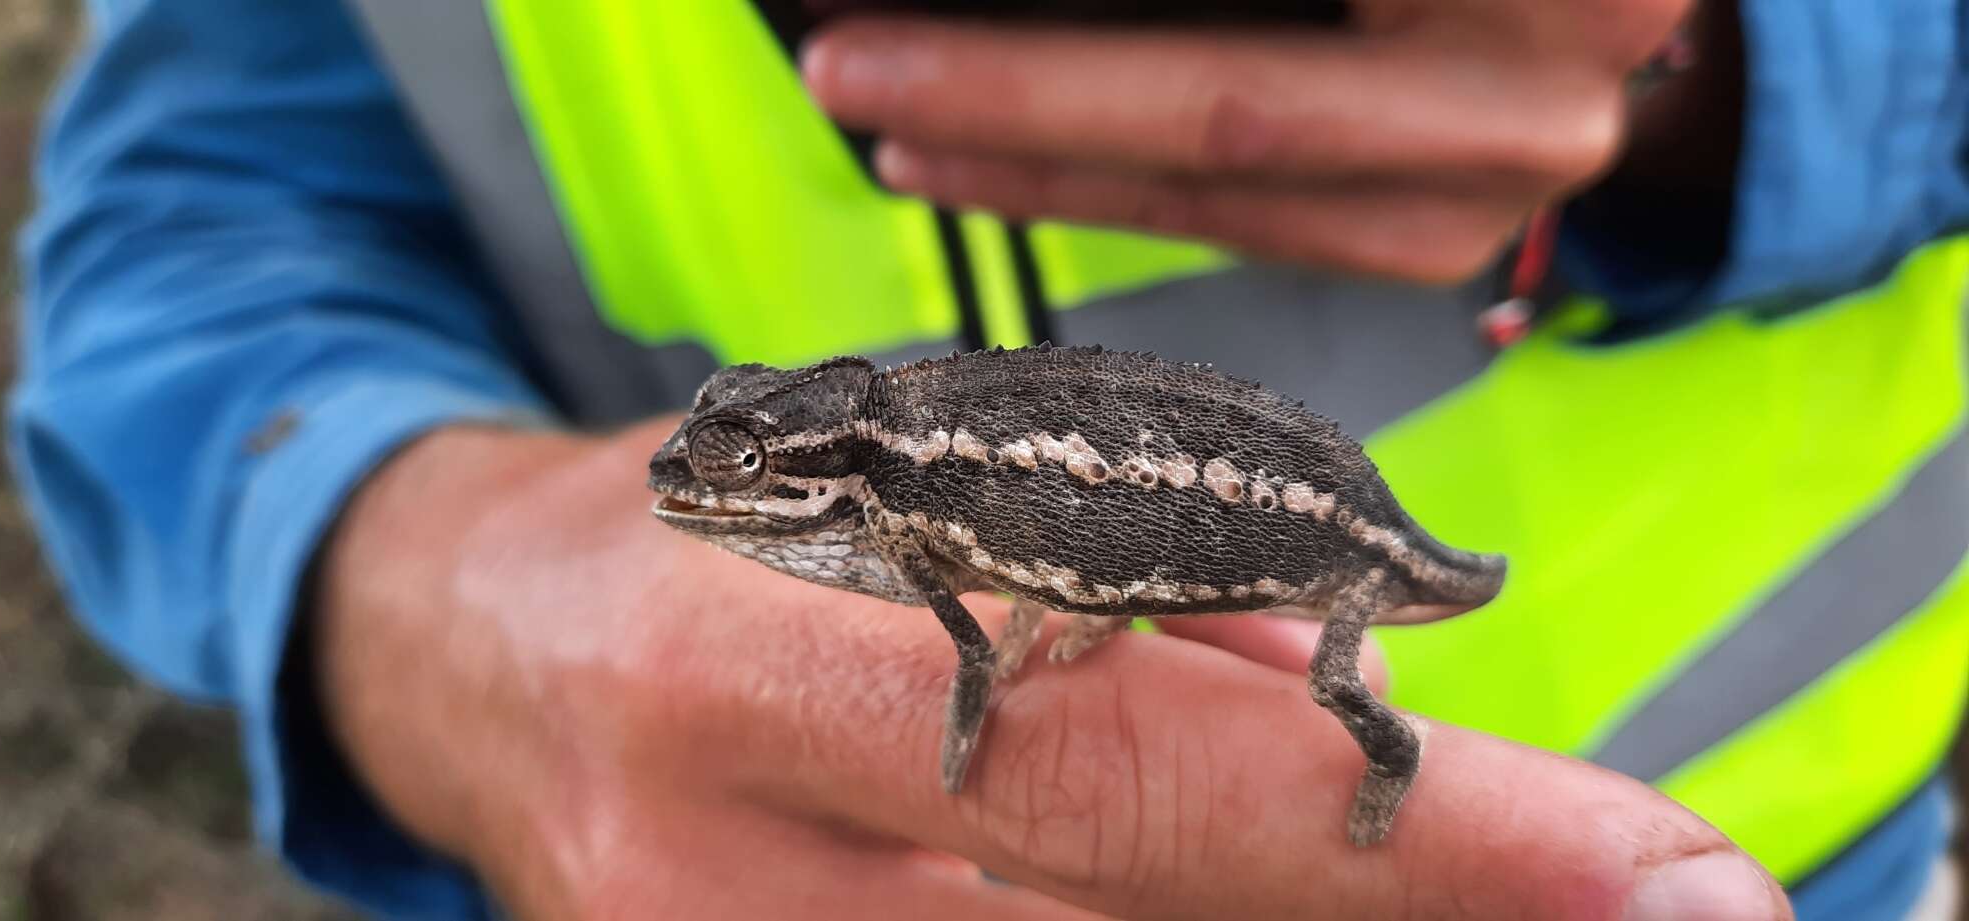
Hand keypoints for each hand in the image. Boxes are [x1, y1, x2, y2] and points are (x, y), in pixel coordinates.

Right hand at [313, 420, 1790, 919]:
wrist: (456, 649)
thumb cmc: (692, 533)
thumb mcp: (879, 492)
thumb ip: (1106, 599)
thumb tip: (1325, 690)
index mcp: (759, 668)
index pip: (1141, 772)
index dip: (1411, 833)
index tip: (1652, 875)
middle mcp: (718, 871)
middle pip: (1133, 920)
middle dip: (1394, 902)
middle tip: (1639, 906)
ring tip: (1408, 868)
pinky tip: (1191, 895)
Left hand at [801, 0, 1695, 281]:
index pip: (1245, 50)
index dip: (1061, 34)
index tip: (887, 7)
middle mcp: (1540, 88)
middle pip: (1232, 103)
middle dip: (1015, 90)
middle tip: (846, 67)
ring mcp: (1496, 186)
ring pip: (1220, 181)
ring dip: (1028, 154)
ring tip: (886, 116)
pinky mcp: (1437, 243)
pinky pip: (1235, 222)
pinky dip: (1096, 186)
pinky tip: (979, 157)